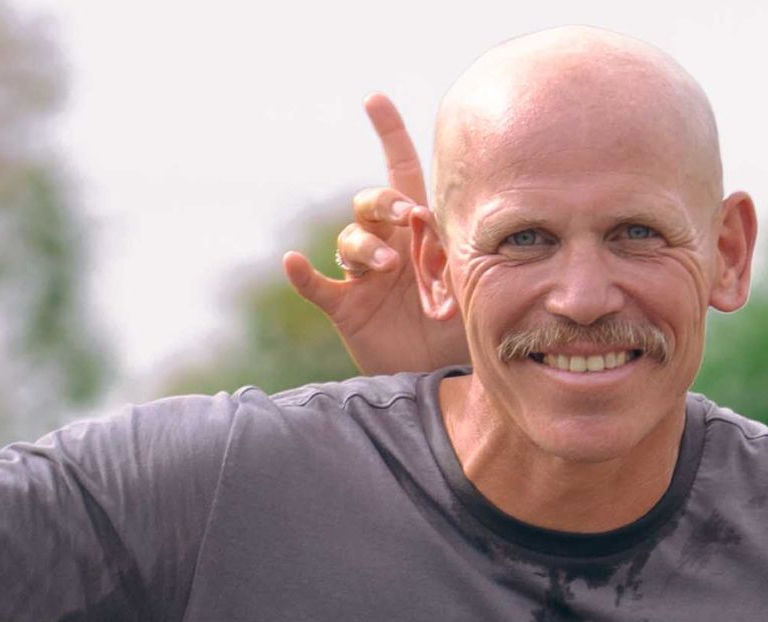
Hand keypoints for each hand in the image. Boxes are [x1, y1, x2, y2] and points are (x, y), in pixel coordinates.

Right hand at [282, 95, 453, 379]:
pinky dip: (304, 273)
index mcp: (418, 231)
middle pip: (371, 202)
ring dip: (366, 247)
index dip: (388, 134)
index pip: (401, 173)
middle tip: (408, 217)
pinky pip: (318, 285)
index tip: (375, 100)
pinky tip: (295, 262)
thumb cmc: (462, 327)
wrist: (443, 375)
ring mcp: (362, 275)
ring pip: (350, 239)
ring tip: (389, 266)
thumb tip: (428, 219)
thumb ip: (456, 251)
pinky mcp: (345, 306)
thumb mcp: (472, 283)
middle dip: (385, 203)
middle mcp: (386, 243)